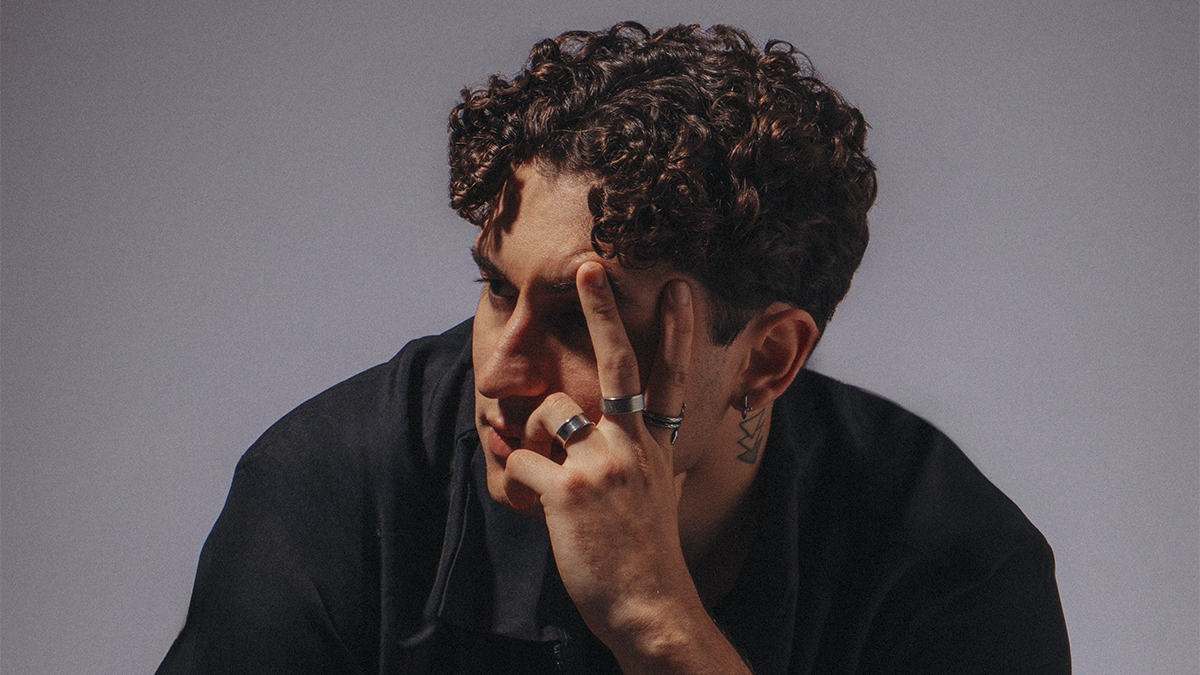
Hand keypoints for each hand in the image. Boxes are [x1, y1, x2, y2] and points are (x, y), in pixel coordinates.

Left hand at [501, 263, 750, 672]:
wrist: (649, 607)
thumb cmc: (646, 558)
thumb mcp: (658, 499)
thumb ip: (644, 463)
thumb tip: (630, 448)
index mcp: (656, 448)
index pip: (670, 380)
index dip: (676, 333)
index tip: (678, 291)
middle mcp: (634, 447)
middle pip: (620, 366)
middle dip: (603, 312)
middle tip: (589, 266)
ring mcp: (603, 464)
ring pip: (547, 411)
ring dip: (526, 433)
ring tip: (535, 471)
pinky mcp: (568, 488)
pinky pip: (518, 460)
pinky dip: (509, 474)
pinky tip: (519, 495)